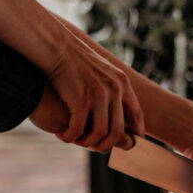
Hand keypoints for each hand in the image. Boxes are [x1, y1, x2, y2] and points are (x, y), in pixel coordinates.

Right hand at [45, 32, 144, 151]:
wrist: (57, 47)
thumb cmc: (74, 58)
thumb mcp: (100, 69)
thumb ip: (109, 86)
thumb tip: (111, 104)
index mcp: (121, 82)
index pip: (135, 112)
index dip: (135, 130)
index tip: (132, 141)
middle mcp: (114, 89)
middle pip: (117, 130)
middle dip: (104, 143)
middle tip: (91, 146)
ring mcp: (99, 95)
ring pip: (100, 133)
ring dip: (86, 142)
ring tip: (75, 140)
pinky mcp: (81, 101)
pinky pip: (79, 129)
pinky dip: (70, 136)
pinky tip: (62, 135)